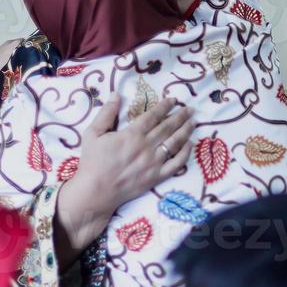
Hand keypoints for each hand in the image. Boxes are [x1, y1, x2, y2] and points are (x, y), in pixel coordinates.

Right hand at [55, 95, 195, 252]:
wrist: (96, 191)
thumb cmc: (92, 161)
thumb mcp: (93, 133)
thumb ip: (106, 113)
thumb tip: (116, 94)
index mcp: (132, 134)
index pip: (153, 116)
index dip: (165, 106)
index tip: (174, 99)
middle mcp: (146, 146)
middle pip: (168, 127)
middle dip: (180, 116)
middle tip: (190, 109)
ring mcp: (154, 162)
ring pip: (175, 142)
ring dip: (186, 130)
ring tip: (193, 122)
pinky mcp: (157, 177)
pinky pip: (176, 164)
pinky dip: (185, 153)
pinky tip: (190, 145)